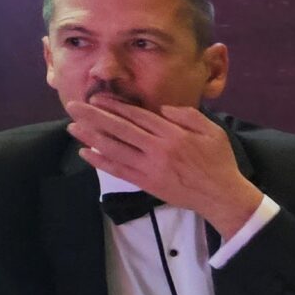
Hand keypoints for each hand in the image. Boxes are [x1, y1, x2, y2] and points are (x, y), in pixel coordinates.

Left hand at [64, 96, 263, 237]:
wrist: (221, 196)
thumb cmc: (219, 162)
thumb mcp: (213, 131)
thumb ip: (189, 116)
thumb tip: (163, 109)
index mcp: (174, 134)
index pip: (138, 116)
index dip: (116, 106)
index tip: (98, 98)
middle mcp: (157, 149)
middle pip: (120, 129)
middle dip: (95, 116)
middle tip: (74, 107)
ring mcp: (149, 167)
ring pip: (115, 149)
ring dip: (91, 137)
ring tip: (73, 127)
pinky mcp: (146, 183)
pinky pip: (118, 171)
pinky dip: (101, 162)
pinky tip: (86, 153)